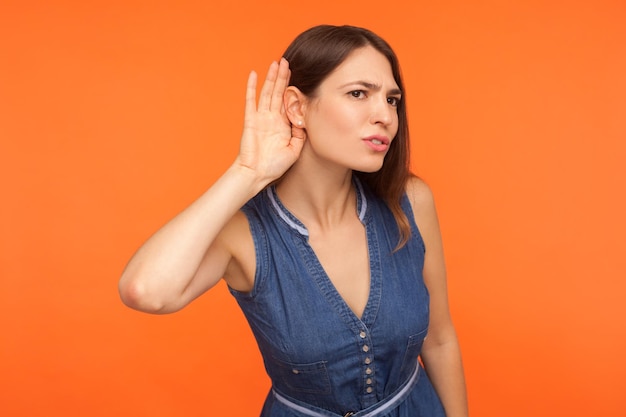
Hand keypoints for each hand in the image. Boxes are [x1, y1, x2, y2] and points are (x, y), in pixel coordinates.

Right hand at [235, 58, 305, 184]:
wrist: (256, 174)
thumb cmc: (274, 166)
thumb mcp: (294, 150)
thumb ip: (300, 135)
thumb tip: (305, 121)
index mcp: (283, 125)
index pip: (289, 102)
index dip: (293, 89)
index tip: (300, 75)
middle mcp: (272, 118)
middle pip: (278, 92)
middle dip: (283, 77)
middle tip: (288, 61)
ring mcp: (261, 117)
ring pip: (267, 92)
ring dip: (272, 77)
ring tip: (276, 63)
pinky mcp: (250, 119)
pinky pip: (250, 100)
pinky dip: (251, 87)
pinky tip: (254, 74)